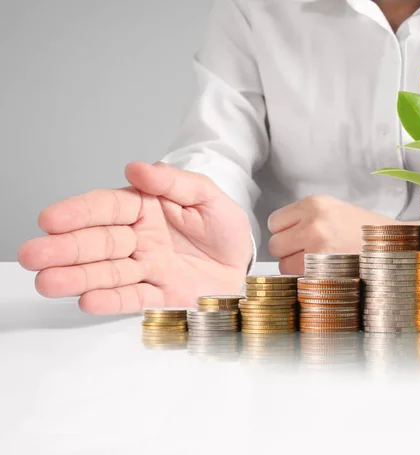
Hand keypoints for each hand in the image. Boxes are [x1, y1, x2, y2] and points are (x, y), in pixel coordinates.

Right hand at [18, 162, 252, 314]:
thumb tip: (137, 167)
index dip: (79, 213)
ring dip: (77, 278)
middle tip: (33, 255)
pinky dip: (111, 300)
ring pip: (108, 273)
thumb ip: (175, 182)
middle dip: (65, 249)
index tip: (51, 219)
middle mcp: (139, 239)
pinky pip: (133, 298)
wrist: (244, 262)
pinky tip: (86, 301)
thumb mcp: (207, 196)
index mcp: (146, 209)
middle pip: (98, 243)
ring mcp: (146, 268)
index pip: (107, 208)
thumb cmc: (224, 227)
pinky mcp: (159, 296)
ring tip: (47, 282)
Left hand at [267, 195, 403, 273]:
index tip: (298, 237)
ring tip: (320, 261)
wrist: (395, 246)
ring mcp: (317, 246)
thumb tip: (278, 233)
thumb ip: (304, 217)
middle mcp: (313, 222)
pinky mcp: (323, 267)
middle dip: (287, 251)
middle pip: (275, 243)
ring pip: (282, 263)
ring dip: (296, 267)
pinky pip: (297, 277)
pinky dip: (306, 278)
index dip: (285, 233)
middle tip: (309, 252)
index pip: (274, 222)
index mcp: (315, 203)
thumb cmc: (364, 231)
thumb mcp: (333, 210)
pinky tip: (325, 270)